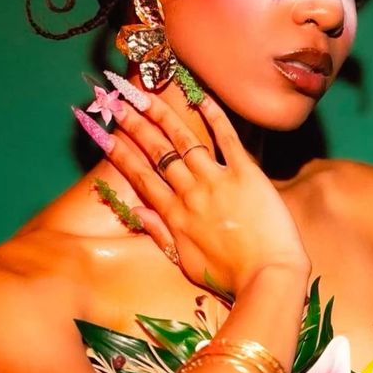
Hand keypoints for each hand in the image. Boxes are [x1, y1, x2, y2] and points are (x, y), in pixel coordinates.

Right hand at [104, 88, 309, 296]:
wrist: (268, 276)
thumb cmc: (229, 276)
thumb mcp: (186, 263)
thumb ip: (160, 234)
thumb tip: (136, 212)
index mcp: (175, 216)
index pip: (141, 177)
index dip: (120, 154)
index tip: (103, 134)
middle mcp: (190, 193)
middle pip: (158, 152)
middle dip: (134, 126)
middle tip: (117, 102)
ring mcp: (217, 180)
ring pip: (184, 141)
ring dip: (162, 115)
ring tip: (144, 95)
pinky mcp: (245, 173)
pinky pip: (227, 138)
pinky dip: (214, 116)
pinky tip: (200, 97)